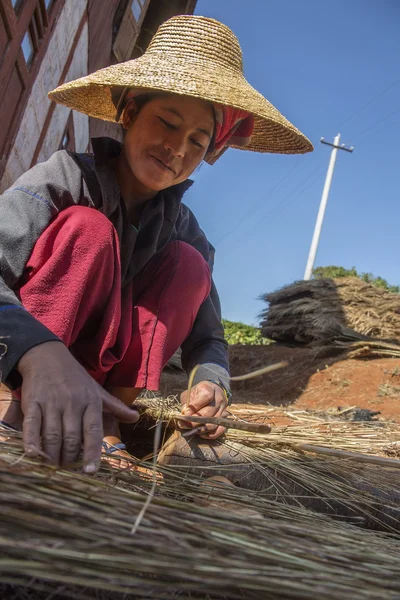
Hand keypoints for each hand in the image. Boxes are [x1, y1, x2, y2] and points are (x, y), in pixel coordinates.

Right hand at [17, 341, 138, 472]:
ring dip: (52, 455)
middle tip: (66, 468)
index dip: (92, 452)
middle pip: (71, 438)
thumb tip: (136, 417)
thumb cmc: (75, 378)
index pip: (93, 431)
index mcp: (91, 402)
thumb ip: (116, 407)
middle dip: (69, 458)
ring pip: (53, 435)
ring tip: (53, 465)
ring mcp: (52, 403)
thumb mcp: (97, 391)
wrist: (47, 356)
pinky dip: (32, 441)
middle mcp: (73, 403)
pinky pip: (32, 425)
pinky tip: (33, 454)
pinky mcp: (33, 402)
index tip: (91, 471)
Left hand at [179, 381, 227, 439]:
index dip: (194, 407)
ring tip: (189, 429)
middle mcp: (219, 400)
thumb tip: (184, 414)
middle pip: (208, 414)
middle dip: (193, 422)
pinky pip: (220, 430)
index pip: (205, 397)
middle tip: (182, 424)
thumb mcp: (190, 393)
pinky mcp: (225, 419)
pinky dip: (210, 434)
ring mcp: (223, 410)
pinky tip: (200, 433)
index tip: (185, 413)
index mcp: (209, 389)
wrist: (213, 392)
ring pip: (213, 424)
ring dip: (199, 429)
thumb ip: (186, 402)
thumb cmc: (198, 393)